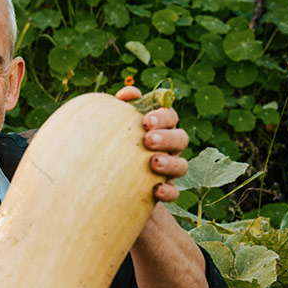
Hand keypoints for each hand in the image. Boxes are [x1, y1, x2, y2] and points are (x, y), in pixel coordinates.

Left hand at [116, 85, 188, 202]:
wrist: (106, 182)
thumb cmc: (110, 145)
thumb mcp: (112, 125)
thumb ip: (120, 107)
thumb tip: (128, 94)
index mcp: (160, 128)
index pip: (170, 117)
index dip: (163, 116)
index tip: (146, 121)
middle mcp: (169, 148)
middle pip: (180, 138)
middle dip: (167, 137)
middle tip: (148, 140)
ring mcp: (169, 171)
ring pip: (182, 166)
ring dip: (170, 163)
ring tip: (153, 162)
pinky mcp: (164, 191)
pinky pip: (174, 193)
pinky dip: (168, 191)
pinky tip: (156, 190)